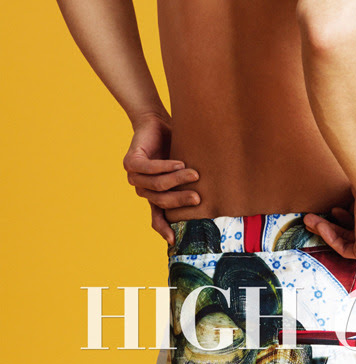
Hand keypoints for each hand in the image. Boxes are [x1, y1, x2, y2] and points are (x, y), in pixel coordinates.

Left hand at [122, 114, 199, 244]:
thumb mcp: (182, 167)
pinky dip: (166, 167)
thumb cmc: (172, 145)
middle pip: (161, 200)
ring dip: (177, 180)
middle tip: (198, 198)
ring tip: (194, 174)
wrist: (154, 122)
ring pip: (157, 185)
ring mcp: (135, 177)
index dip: (164, 229)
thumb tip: (214, 193)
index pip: (157, 217)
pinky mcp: (131, 162)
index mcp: (153, 194)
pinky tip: (179, 163)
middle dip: (181, 200)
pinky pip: (149, 169)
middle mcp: (143, 188)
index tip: (173, 241)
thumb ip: (189, 180)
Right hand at [303, 186, 355, 261]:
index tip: (333, 210)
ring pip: (348, 240)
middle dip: (332, 224)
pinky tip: (318, 225)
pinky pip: (345, 248)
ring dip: (326, 229)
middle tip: (315, 217)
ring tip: (309, 219)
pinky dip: (329, 237)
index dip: (347, 217)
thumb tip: (349, 196)